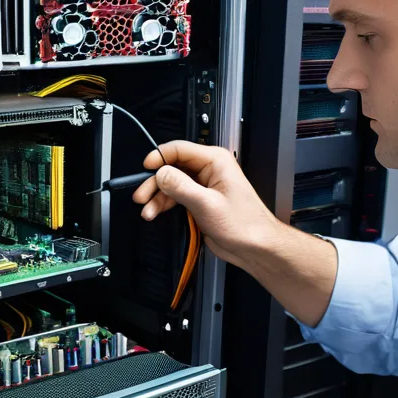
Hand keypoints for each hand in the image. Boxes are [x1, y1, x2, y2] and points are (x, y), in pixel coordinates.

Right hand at [132, 141, 283, 267]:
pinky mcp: (199, 199)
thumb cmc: (245, 225)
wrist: (255, 247)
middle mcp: (209, 170)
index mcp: (215, 161)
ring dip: (157, 197)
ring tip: (148, 210)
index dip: (159, 157)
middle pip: (171, 167)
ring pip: (170, 183)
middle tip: (141, 196)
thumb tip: (160, 173)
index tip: (145, 169)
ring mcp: (203, 185)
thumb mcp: (207, 204)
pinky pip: (176, 196)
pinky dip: (164, 204)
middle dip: (154, 182)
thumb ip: (181, 187)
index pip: (179, 149)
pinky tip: (155, 212)